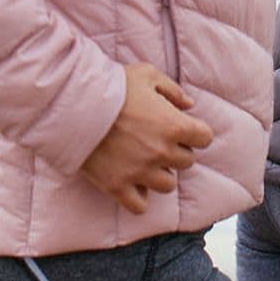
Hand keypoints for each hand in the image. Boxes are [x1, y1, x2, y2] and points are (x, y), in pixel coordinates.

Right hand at [80, 62, 215, 213]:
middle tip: (158, 141)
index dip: (196, 132)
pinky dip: (139, 196)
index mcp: (173, 125)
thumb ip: (173, 90)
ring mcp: (140, 172)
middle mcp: (161, 152)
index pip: (205, 138)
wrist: (74, 105)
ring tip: (145, 162)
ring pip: (167, 185)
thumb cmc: (113, 86)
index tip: (183, 129)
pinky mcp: (117, 186)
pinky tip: (131, 183)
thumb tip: (190, 105)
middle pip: (186, 162)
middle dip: (176, 151)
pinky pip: (140, 206)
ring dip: (160, 174)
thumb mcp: (146, 74)